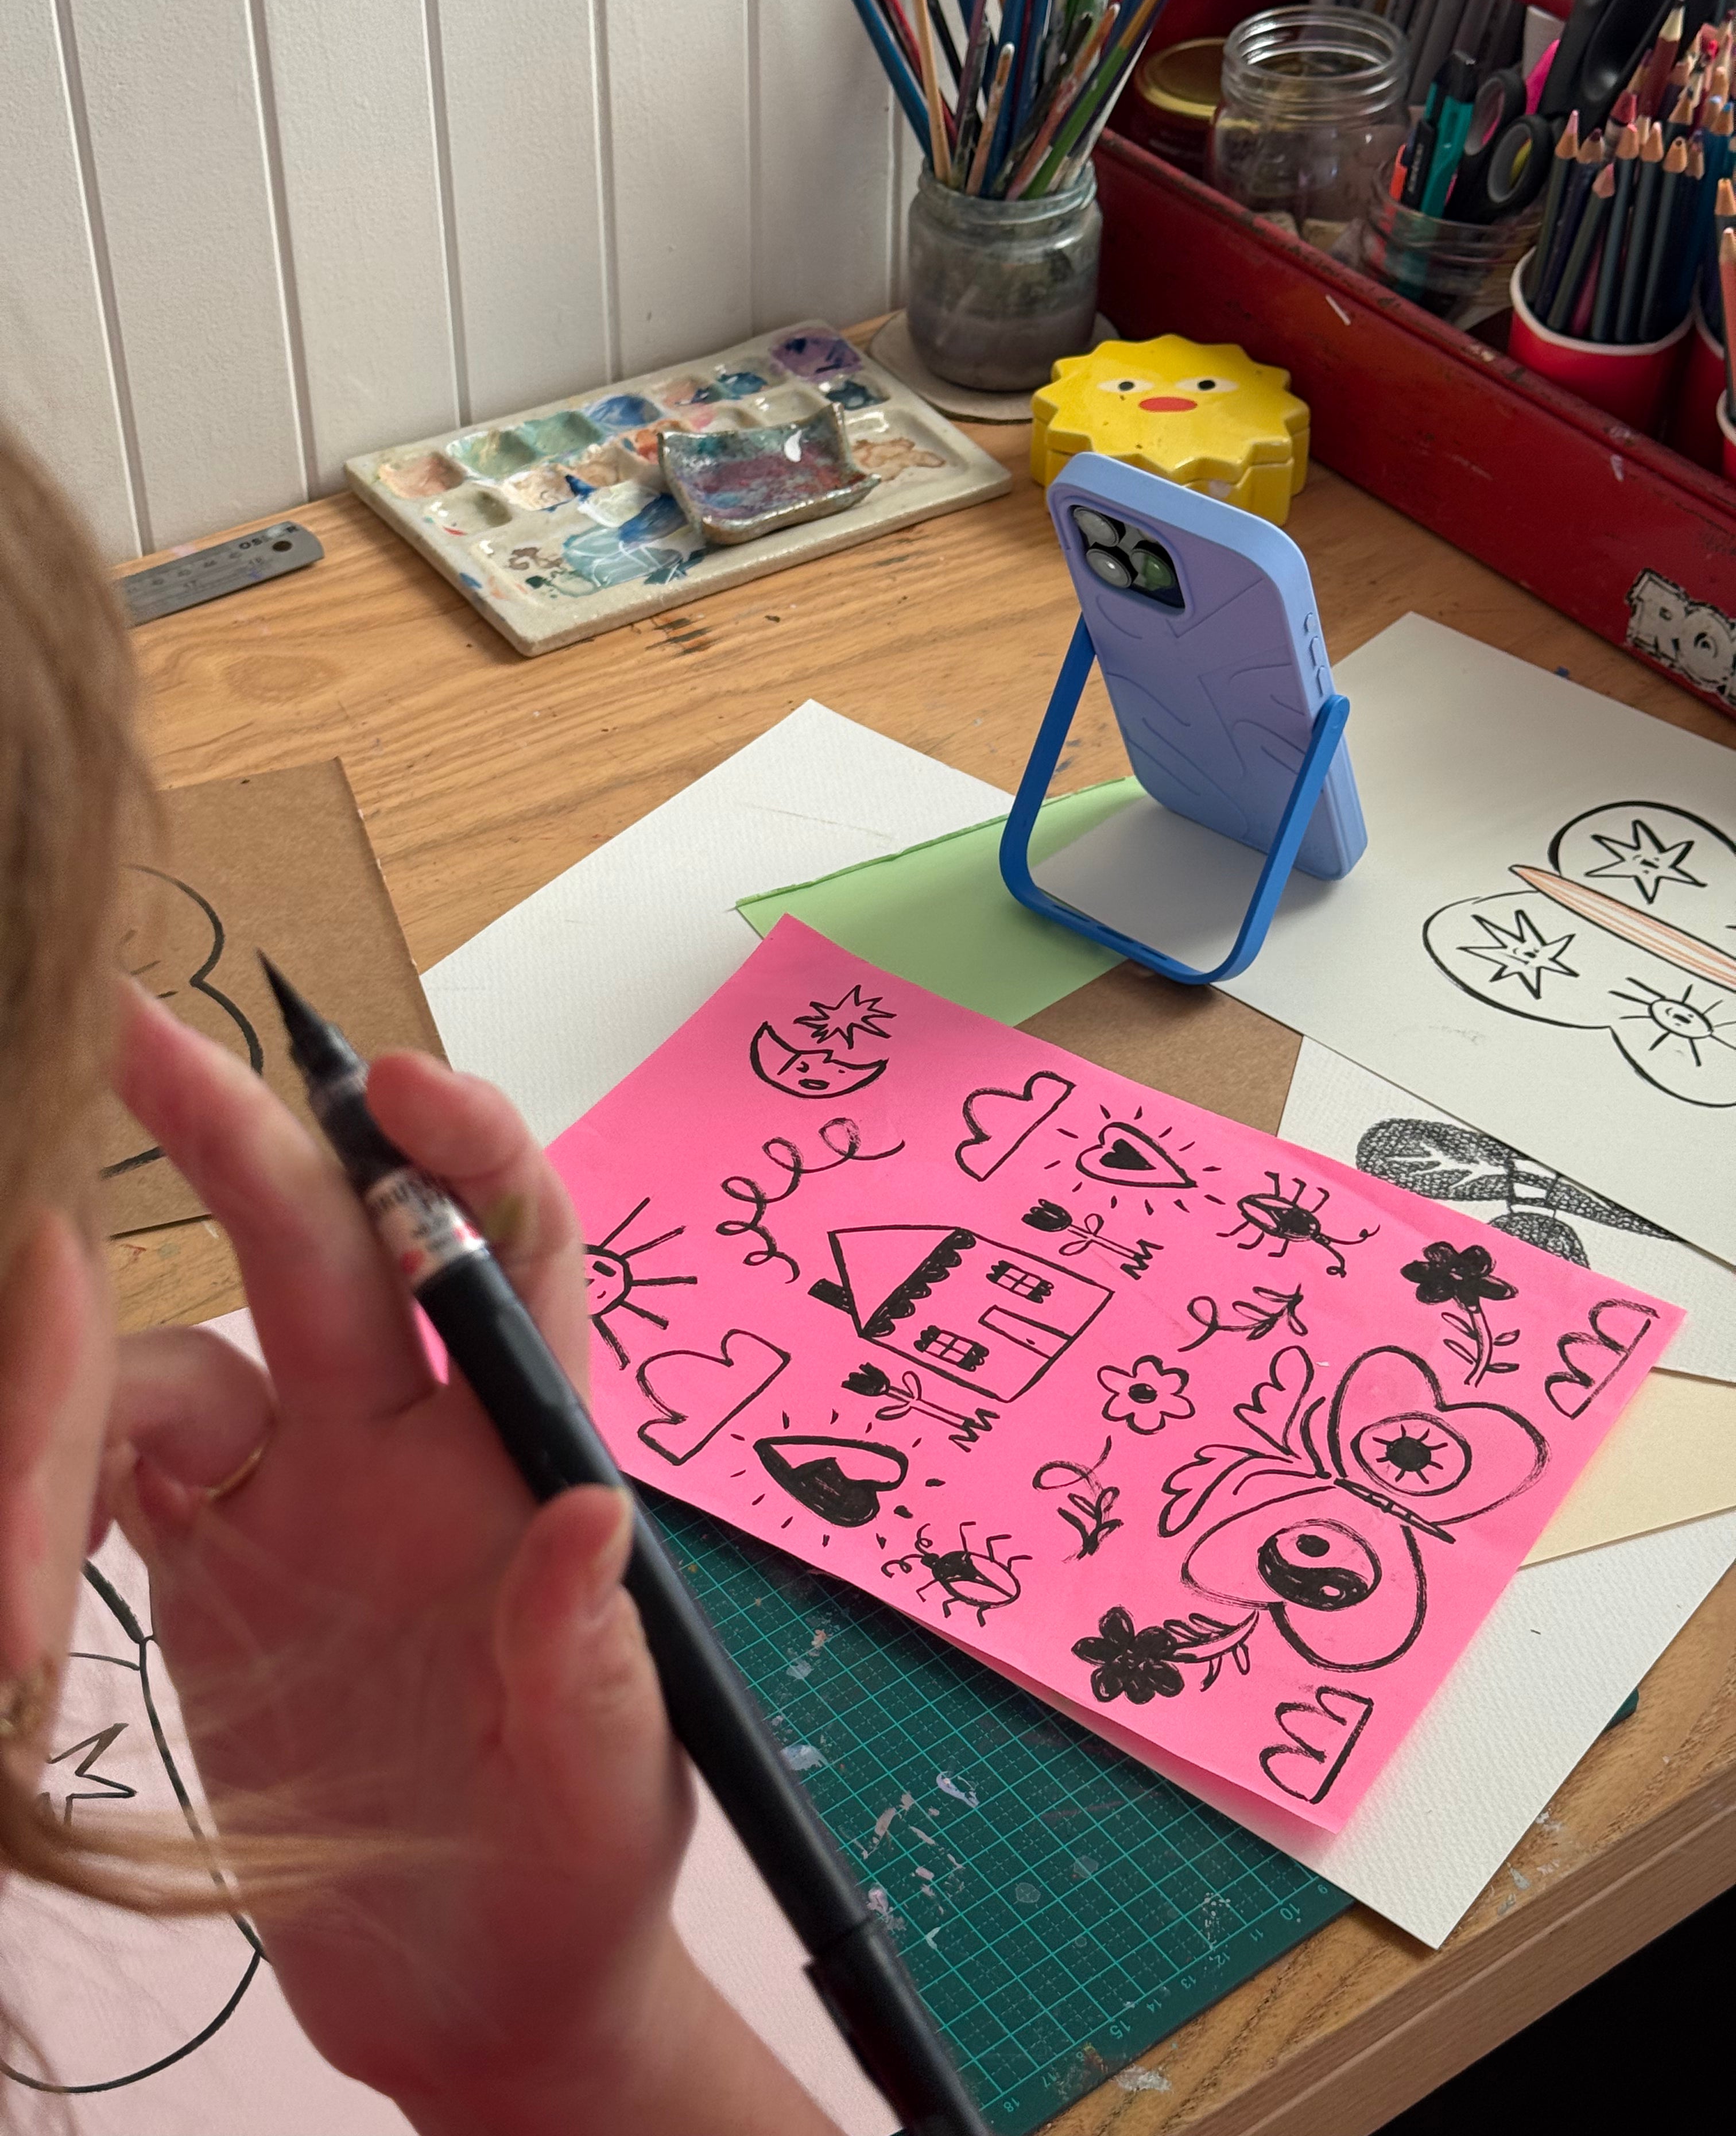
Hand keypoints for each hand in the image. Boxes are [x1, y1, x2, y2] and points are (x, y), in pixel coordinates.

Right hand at [109, 984, 837, 2135]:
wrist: (477, 1990)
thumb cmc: (573, 1868)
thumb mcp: (608, 1775)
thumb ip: (588, 1653)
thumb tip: (596, 1513)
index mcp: (516, 1451)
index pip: (508, 1246)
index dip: (465, 1148)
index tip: (394, 1087)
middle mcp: (398, 1437)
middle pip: (316, 1244)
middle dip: (230, 1134)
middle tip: (130, 1033)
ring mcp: (287, 1491)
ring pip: (165, 1360)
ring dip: (67, 1406)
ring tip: (24, 1571)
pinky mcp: (192, 1566)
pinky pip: (94, 1470)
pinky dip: (39, 1488)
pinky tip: (23, 1570)